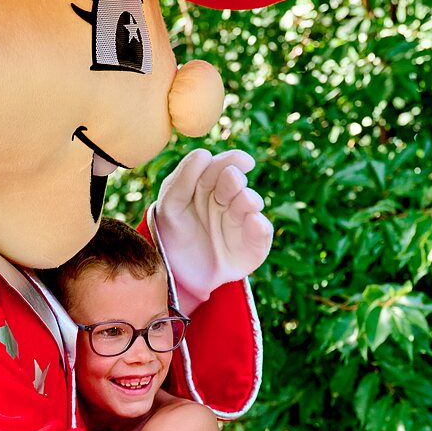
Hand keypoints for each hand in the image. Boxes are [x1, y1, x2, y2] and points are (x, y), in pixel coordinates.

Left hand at [154, 149, 272, 314]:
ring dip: (247, 198)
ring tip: (243, 200)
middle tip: (232, 178)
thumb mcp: (170, 206)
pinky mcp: (254, 244)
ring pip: (250, 202)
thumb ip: (182, 179)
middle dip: (232, 178)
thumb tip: (205, 153)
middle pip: (234, 182)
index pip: (220, 166)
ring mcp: (241, 221)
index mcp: (208, 186)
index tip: (235, 159)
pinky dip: (258, 225)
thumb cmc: (174, 236)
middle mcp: (228, 200)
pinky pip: (261, 231)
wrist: (180, 277)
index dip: (229, 159)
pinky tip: (253, 221)